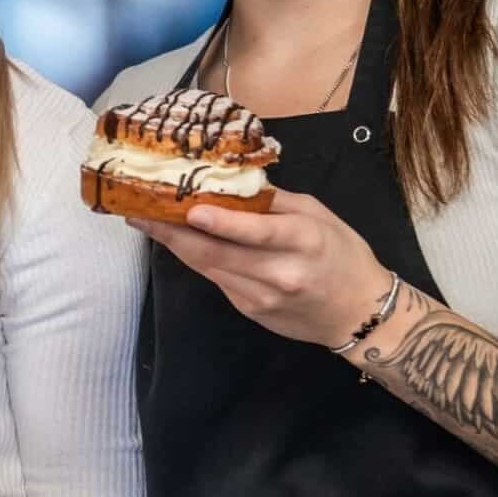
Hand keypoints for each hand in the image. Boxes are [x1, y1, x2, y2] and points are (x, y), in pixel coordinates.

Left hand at [132, 189, 387, 348]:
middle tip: (138, 211)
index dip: (220, 223)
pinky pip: (217, 280)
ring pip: (208, 268)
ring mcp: (262, 297)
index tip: (188, 208)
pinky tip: (178, 241)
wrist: (359, 312)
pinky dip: (196, 259)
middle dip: (172, 232)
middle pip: (216, 253)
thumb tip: (229, 184)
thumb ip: (274, 202)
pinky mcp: (250, 310)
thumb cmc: (342, 254)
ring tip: (145, 220)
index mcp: (302, 241)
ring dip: (174, 245)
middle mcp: (279, 273)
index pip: (256, 232)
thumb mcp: (318, 215)